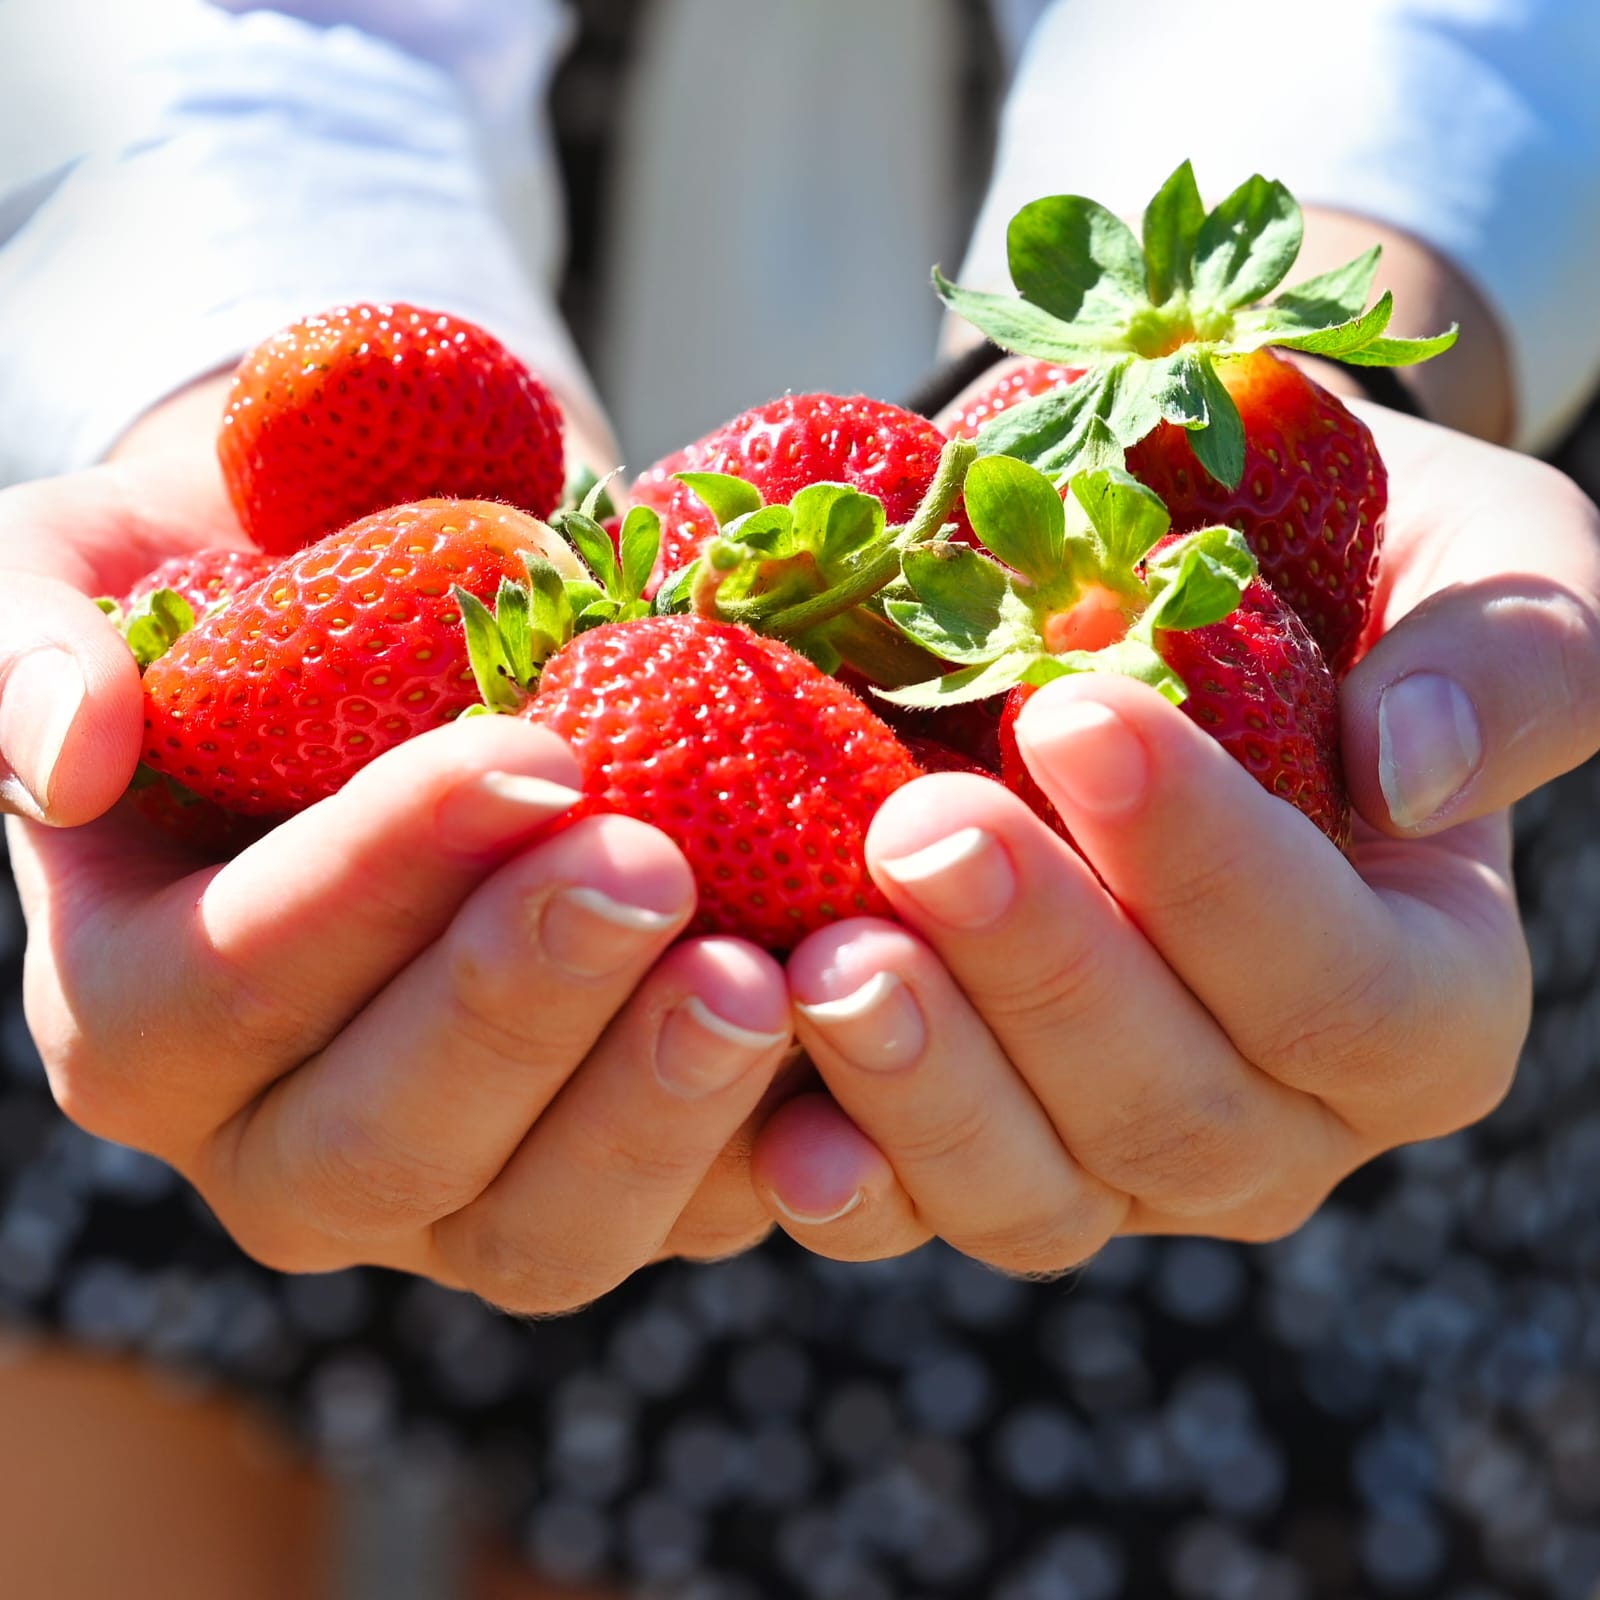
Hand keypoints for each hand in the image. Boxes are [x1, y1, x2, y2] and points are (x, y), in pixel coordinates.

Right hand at [3, 446, 790, 1313]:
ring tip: (762, 974)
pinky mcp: (620, 1184)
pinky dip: (780, 1145)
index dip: (372, 885)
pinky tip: (855, 1029)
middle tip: (651, 867)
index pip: (227, 989)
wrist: (423, 636)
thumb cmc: (253, 602)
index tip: (526, 754)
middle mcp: (292, 1144)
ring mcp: (465, 1189)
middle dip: (519, 1008)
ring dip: (653, 1115)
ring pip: (543, 1231)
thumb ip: (34, 650)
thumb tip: (69, 751)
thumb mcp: (97, 579)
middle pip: (382, 1148)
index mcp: (149, 1018)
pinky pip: (698, 1214)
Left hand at [747, 407, 1599, 1268]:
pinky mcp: (975, 1147)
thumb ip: (1513, 657)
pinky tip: (765, 1122)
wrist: (1160, 603)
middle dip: (1043, 972)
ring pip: (1036, 1194)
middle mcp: (1275, 1116)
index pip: (1343, 991)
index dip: (1213, 876)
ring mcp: (1113, 1157)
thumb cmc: (1333, 572)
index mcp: (1422, 999)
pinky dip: (840, 1173)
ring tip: (824, 962)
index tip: (1076, 716)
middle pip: (1174, 1114)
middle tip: (919, 830)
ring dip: (926, 1089)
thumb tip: (1414, 770)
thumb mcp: (1475, 565)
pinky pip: (910, 1209)